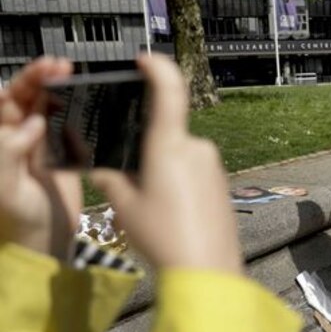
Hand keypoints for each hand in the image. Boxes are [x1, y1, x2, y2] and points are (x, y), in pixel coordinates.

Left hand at [0, 57, 76, 259]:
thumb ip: (10, 152)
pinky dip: (75, 108)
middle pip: (24, 98)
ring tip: (71, 72)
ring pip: (47, 106)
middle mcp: (16, 137)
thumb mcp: (6, 187)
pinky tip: (85, 98)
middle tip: (59, 65)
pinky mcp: (65, 152)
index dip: (19, 83)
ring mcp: (41, 144)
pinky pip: (68, 123)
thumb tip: (32, 122)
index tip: (39, 73)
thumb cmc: (20, 218)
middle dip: (39, 77)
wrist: (48, 241)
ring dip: (57, 88)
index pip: (2, 101)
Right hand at [91, 54, 242, 275]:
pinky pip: (195, 172)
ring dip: (165, 171)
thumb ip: (111, 177)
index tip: (145, 60)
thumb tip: (106, 168)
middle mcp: (197, 148)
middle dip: (149, 153)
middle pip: (167, 135)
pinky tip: (176, 214)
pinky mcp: (223, 182)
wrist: (208, 270)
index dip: (158, 68)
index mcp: (170, 146)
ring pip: (180, 156)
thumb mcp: (123, 206)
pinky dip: (181, 184)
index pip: (170, 91)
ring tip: (158, 210)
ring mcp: (214, 165)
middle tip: (138, 188)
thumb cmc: (164, 237)